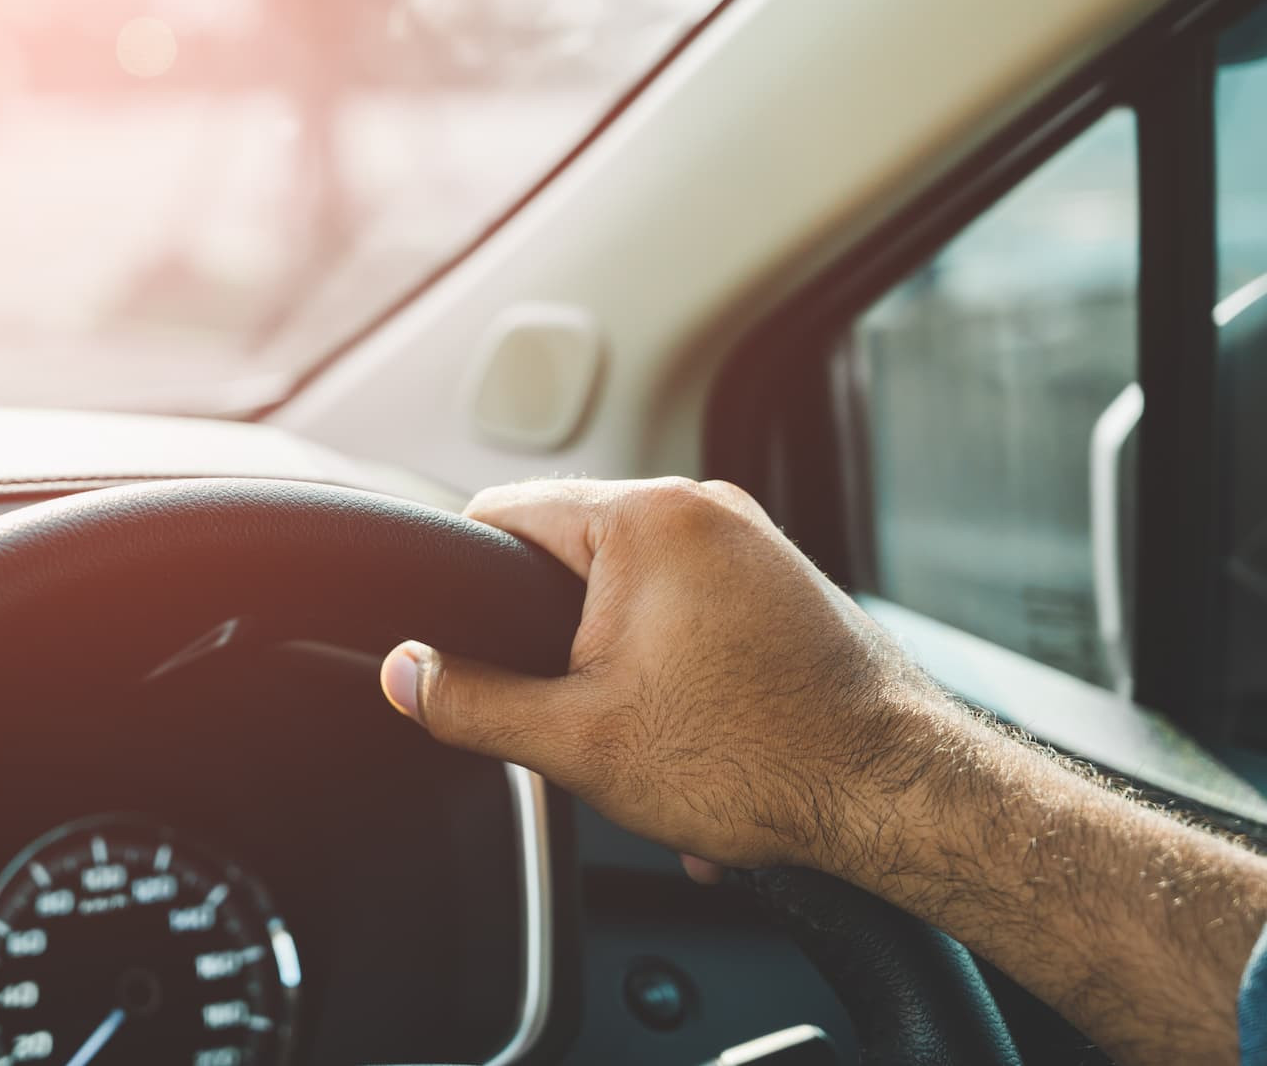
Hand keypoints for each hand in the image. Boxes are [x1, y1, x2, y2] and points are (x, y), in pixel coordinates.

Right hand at [379, 477, 940, 879]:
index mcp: (645, 518)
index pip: (501, 512)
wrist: (899, 795)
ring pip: (632, 591)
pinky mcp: (783, 582)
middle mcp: (704, 508)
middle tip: (572, 714)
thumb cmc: (762, 759)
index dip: (463, 582)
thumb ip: (471, 701)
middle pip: (569, 555)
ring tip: (645, 741)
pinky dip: (674, 669)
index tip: (456, 637)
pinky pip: (691, 608)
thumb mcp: (578, 741)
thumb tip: (405, 674)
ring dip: (618, 666)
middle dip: (555, 642)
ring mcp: (752, 541)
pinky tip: (691, 743)